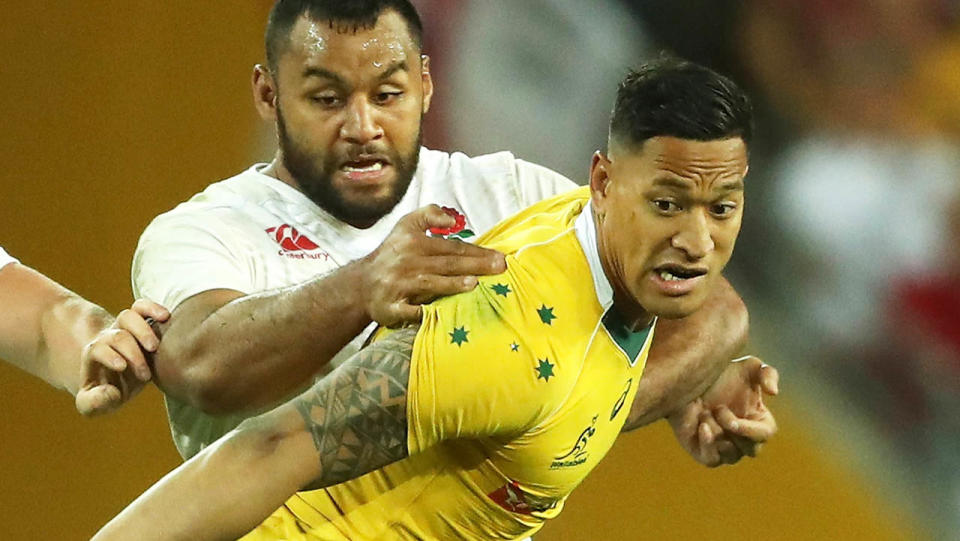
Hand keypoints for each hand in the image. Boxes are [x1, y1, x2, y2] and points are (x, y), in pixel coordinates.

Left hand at [75, 299, 169, 415]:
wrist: (116, 379)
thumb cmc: (106, 393)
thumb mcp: (92, 404)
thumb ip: (94, 403)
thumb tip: (109, 392)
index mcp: (94, 356)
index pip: (97, 349)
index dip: (109, 355)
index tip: (122, 367)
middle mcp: (108, 339)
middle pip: (117, 336)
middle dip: (132, 353)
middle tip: (145, 374)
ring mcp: (125, 330)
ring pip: (128, 315)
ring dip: (143, 329)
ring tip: (155, 346)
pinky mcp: (142, 323)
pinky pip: (143, 307)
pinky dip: (153, 308)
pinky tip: (166, 317)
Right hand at [360, 205, 505, 326]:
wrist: (362, 284)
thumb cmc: (392, 254)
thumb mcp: (407, 225)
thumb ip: (429, 214)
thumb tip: (452, 220)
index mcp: (414, 243)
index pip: (451, 247)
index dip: (476, 251)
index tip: (500, 256)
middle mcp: (408, 263)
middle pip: (446, 264)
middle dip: (475, 265)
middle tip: (499, 268)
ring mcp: (400, 286)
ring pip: (430, 284)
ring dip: (452, 284)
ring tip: (474, 284)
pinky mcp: (393, 307)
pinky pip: (410, 311)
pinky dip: (424, 313)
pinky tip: (442, 314)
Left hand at [668, 356, 778, 466]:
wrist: (685, 379)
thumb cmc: (720, 374)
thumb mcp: (748, 366)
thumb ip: (767, 373)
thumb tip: (774, 393)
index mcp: (757, 421)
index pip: (765, 434)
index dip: (751, 430)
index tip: (734, 420)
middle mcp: (743, 438)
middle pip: (751, 450)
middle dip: (735, 431)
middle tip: (719, 409)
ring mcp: (723, 447)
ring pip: (730, 455)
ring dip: (718, 434)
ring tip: (705, 413)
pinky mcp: (703, 452)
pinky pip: (711, 460)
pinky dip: (708, 446)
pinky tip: (702, 427)